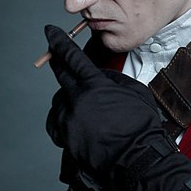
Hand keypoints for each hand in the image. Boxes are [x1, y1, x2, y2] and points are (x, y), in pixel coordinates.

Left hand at [45, 25, 165, 179]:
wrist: (137, 158)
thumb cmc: (141, 126)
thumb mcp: (135, 91)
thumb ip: (112, 79)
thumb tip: (98, 76)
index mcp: (95, 85)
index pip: (71, 57)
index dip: (59, 42)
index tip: (50, 32)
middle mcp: (78, 100)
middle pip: (60, 75)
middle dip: (57, 62)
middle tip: (55, 56)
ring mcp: (69, 119)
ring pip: (59, 100)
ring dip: (66, 96)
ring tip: (81, 103)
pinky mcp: (66, 137)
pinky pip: (55, 122)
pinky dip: (60, 117)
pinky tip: (70, 118)